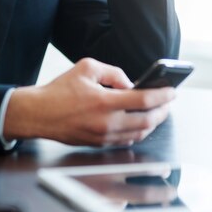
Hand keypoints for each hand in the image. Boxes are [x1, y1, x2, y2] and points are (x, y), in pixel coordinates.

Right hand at [3, 58, 174, 146]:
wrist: (39, 114)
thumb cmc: (60, 90)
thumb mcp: (87, 67)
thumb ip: (113, 72)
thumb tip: (130, 84)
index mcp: (105, 101)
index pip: (144, 100)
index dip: (163, 95)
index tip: (172, 90)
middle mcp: (107, 122)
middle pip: (148, 121)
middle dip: (163, 111)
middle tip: (168, 102)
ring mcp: (104, 136)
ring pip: (140, 133)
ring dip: (153, 123)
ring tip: (158, 111)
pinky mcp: (99, 144)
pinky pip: (127, 140)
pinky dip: (138, 132)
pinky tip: (140, 123)